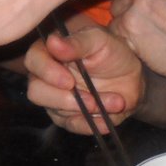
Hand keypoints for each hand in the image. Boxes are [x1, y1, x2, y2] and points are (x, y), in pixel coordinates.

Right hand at [24, 17, 143, 133]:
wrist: (133, 77)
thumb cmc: (113, 52)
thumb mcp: (101, 40)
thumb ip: (78, 41)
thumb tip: (52, 42)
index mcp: (50, 51)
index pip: (33, 60)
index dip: (46, 72)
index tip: (69, 81)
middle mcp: (46, 76)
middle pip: (36, 92)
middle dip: (64, 99)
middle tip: (91, 99)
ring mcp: (55, 98)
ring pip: (56, 111)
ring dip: (87, 110)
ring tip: (115, 102)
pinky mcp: (67, 116)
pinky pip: (72, 125)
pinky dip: (90, 125)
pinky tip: (106, 121)